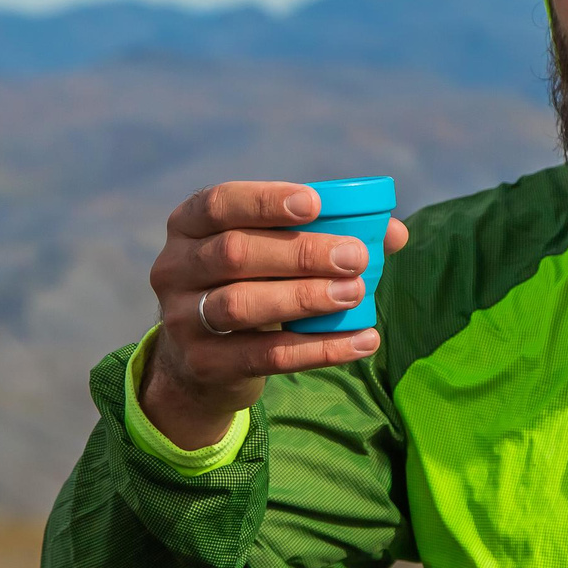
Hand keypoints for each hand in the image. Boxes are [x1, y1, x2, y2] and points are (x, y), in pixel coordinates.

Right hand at [139, 181, 410, 449]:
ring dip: (305, 298)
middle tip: (354, 256)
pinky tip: (362, 340)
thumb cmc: (250, 287)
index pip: (219, 203)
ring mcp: (181, 319)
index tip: (316, 204)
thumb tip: (394, 233)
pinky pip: (265, 356)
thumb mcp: (271, 256)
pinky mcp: (203, 364)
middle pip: (234, 253)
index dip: (266, 202)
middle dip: (300, 253)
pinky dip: (319, 348)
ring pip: (242, 305)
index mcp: (188, 226)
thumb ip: (326, 236)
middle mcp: (174, 268)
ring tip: (356, 294)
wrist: (199, 365)